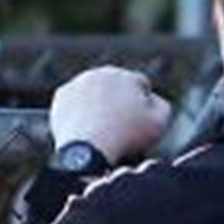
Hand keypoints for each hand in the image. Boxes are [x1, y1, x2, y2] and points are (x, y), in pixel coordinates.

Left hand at [48, 67, 171, 162]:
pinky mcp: (61, 97)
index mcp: (125, 75)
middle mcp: (99, 73)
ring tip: (105, 129)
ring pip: (96, 93)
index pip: (141, 84)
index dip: (144, 103)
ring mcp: (77, 83)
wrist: (87, 150)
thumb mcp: (161, 121)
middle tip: (122, 125)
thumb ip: (162, 104)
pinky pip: (78, 102)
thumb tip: (152, 98)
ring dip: (101, 105)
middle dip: (121, 100)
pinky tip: (89, 128)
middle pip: (117, 86)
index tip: (141, 121)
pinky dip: (83, 112)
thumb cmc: (127, 136)